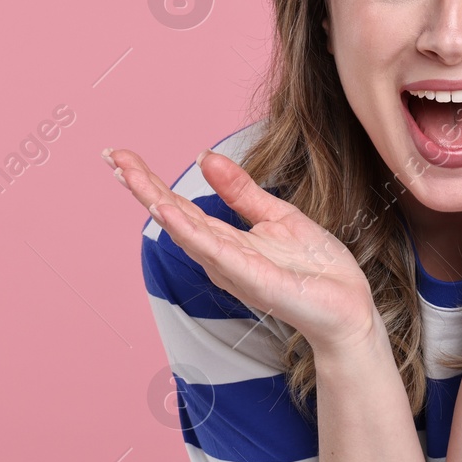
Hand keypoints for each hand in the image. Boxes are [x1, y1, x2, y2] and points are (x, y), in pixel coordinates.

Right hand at [106, 146, 380, 354]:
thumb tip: (204, 156)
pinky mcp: (253, 279)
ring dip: (158, 203)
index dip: (150, 181)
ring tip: (131, 177)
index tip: (121, 154)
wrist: (349, 307)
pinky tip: (168, 211)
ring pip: (187, 232)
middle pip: (174, 216)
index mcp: (226, 241)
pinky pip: (216, 251)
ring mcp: (234, 269)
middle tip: (113, 156)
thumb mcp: (279, 215)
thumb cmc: (316, 269)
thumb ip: (241, 190)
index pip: (181, 206)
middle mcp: (221, 256)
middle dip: (142, 187)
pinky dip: (189, 231)